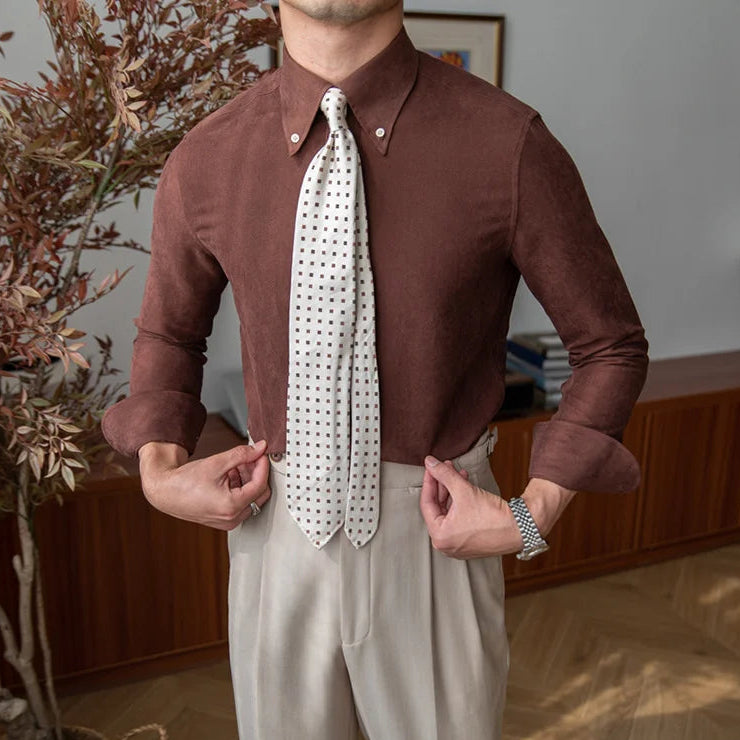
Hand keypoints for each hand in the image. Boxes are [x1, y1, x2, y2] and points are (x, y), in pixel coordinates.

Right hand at [139, 439, 271, 530]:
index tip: (260, 454)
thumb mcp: (217, 463)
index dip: (262, 466)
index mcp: (231, 506)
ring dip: (248, 480)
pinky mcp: (224, 520)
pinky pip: (241, 504)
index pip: (260, 485)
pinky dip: (240, 488)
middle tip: (249, 458)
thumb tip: (260, 448)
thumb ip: (242, 454)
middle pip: (259, 494)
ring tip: (236, 465)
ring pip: (251, 498)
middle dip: (256, 473)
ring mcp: (228, 522)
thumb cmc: (185, 481)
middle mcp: (232, 518)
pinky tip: (230, 475)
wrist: (165, 493)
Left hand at [419, 457, 576, 558]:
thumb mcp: (463, 489)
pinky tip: (465, 486)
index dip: (429, 481)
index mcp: (440, 536)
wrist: (520, 528)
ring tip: (458, 473)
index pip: (427, 503)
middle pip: (438, 508)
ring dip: (452, 491)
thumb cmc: (492, 515)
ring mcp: (457, 545)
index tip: (431, 467)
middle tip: (445, 467)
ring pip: (449, 512)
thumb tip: (429, 462)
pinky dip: (460, 503)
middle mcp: (445, 544)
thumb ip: (444, 474)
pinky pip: (458, 519)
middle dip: (443, 484)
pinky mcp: (469, 542)